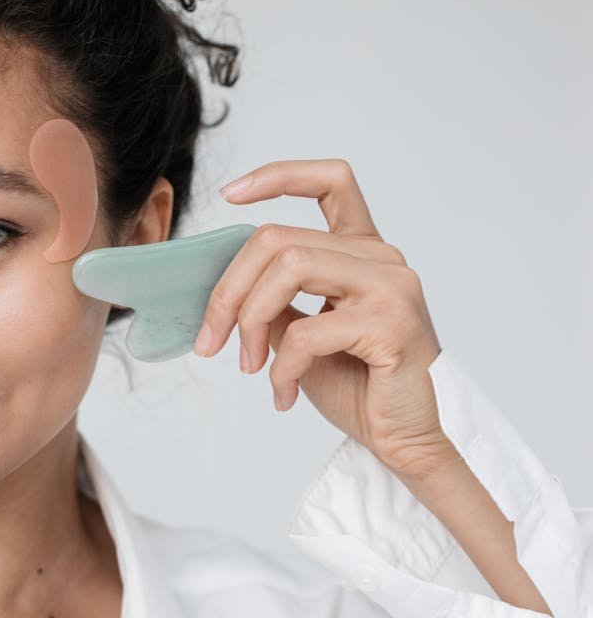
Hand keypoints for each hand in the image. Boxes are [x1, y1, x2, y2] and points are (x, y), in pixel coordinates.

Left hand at [194, 159, 457, 484]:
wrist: (404, 441)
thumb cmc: (358, 387)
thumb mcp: (303, 332)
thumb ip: (278, 297)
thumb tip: (226, 282)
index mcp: (364, 251)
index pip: (330, 181)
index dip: (278, 175)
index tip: (229, 193)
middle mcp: (382, 257)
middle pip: (280, 238)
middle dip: (229, 290)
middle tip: (212, 340)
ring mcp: (391, 285)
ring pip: (290, 268)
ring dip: (250, 320)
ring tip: (249, 365)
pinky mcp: (391, 323)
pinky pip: (309, 330)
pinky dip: (281, 366)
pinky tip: (282, 393)